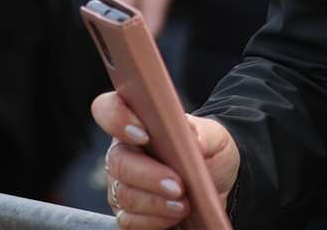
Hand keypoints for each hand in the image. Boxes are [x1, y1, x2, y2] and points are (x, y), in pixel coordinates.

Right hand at [93, 90, 238, 228]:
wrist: (218, 182)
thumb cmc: (210, 151)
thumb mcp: (216, 137)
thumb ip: (204, 132)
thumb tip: (192, 138)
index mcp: (138, 122)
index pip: (108, 109)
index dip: (117, 119)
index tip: (144, 133)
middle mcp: (124, 152)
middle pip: (118, 162)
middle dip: (149, 175)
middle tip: (178, 185)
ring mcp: (122, 184)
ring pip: (124, 195)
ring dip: (155, 202)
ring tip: (184, 204)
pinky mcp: (128, 212)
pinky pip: (129, 221)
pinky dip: (153, 221)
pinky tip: (175, 217)